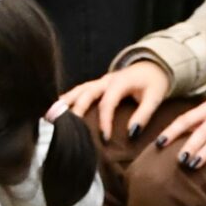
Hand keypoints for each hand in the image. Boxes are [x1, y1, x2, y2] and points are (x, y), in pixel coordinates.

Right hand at [52, 59, 172, 141]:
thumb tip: (131, 134)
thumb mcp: (154, 97)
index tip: (104, 139)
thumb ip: (143, 115)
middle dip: (76, 111)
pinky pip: (79, 91)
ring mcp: (99, 81)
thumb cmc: (154, 83)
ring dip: (65, 102)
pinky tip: (55, 108)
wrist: (152, 66)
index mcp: (119, 82)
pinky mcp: (96, 85)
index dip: (104, 121)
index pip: (107, 103)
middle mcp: (106, 80)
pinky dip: (67, 99)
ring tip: (50, 115)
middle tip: (65, 127)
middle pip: (86, 94)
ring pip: (78, 90)